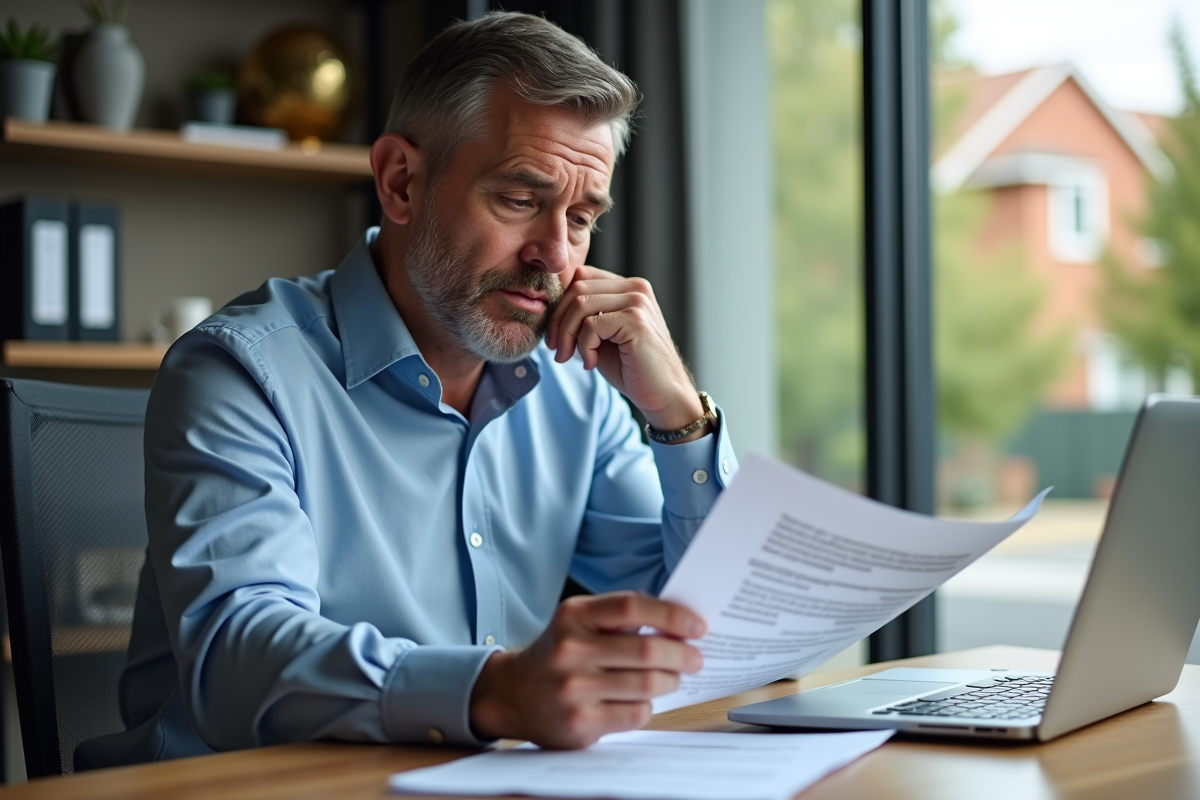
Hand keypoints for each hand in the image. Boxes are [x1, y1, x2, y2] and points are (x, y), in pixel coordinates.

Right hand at [468, 591, 705, 748]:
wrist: (514, 694)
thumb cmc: (559, 653)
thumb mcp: (579, 621)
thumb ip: (620, 617)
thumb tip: (679, 624)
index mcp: (573, 615)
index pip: (633, 607)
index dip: (672, 616)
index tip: (696, 626)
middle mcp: (570, 649)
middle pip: (647, 651)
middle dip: (682, 655)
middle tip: (695, 658)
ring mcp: (574, 688)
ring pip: (647, 685)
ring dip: (670, 681)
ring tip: (672, 678)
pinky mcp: (581, 722)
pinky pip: (636, 713)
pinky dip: (647, 706)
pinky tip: (641, 700)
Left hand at [546, 266, 704, 432]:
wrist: (663, 394)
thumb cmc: (631, 368)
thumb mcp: (601, 336)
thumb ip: (584, 316)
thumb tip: (550, 308)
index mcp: (628, 287)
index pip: (582, 278)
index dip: (561, 305)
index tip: (556, 336)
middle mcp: (636, 287)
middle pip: (577, 287)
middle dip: (558, 321)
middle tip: (557, 350)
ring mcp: (638, 301)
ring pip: (580, 304)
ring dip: (568, 335)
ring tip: (570, 358)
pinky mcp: (635, 320)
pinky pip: (591, 325)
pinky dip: (584, 347)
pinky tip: (591, 363)